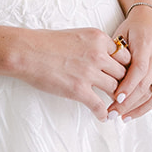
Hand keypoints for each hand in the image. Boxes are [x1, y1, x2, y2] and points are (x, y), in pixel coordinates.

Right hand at [11, 26, 130, 120]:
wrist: (26, 52)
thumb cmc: (45, 42)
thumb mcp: (77, 35)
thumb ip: (93, 44)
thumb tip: (102, 55)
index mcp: (98, 38)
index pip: (124, 55)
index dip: (124, 66)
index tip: (122, 73)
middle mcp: (98, 55)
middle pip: (123, 72)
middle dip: (123, 82)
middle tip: (122, 91)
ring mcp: (89, 73)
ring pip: (115, 89)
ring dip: (116, 98)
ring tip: (115, 105)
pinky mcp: (79, 90)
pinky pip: (100, 106)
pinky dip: (103, 113)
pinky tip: (103, 117)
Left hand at [107, 4, 151, 120]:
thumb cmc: (133, 28)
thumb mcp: (121, 34)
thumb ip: (115, 53)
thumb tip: (102, 74)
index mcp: (146, 44)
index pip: (139, 69)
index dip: (128, 86)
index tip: (115, 98)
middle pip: (145, 85)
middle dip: (128, 102)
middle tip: (111, 113)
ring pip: (151, 93)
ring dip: (135, 108)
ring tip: (118, 117)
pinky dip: (144, 108)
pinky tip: (131, 115)